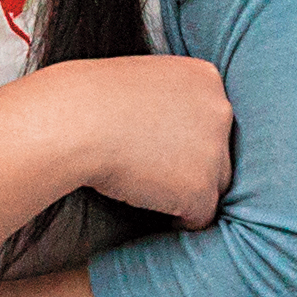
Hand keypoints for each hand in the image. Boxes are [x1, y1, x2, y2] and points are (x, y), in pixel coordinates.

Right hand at [56, 55, 231, 226]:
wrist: (76, 122)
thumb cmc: (91, 100)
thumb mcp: (143, 81)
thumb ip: (169, 101)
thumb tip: (171, 132)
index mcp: (205, 78)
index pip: (211, 118)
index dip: (187, 137)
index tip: (160, 144)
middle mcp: (220, 110)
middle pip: (218, 151)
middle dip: (192, 163)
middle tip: (154, 170)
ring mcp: (214, 152)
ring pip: (214, 184)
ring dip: (186, 189)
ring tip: (149, 188)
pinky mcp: (201, 190)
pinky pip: (201, 216)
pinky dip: (179, 217)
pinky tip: (152, 208)